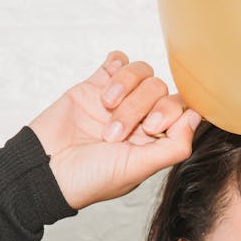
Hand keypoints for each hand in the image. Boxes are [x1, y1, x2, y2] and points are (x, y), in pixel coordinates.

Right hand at [29, 51, 201, 209]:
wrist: (44, 169)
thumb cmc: (89, 178)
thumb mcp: (137, 170)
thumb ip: (173, 147)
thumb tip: (196, 118)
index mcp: (154, 141)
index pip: (181, 110)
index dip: (171, 111)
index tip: (151, 127)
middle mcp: (140, 119)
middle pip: (160, 89)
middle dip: (140, 107)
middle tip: (115, 131)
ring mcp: (119, 101)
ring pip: (142, 72)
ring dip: (125, 88)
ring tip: (104, 109)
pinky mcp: (95, 86)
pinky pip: (118, 61)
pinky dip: (117, 65)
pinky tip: (105, 81)